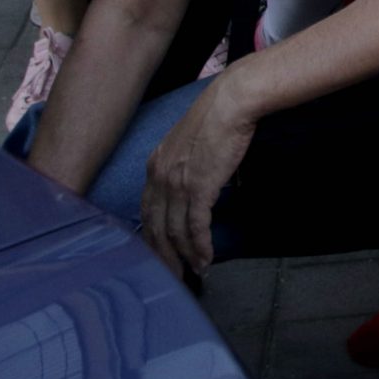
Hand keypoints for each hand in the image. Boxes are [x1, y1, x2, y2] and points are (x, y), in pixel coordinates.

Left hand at [141, 76, 256, 278]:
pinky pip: (195, 226)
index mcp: (155, 166)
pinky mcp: (198, 188)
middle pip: (154, 227)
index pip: (147, 211)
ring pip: (173, 232)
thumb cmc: (218, 116)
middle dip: (162, 255)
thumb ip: (185, 164)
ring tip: (193, 272)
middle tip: (172, 275)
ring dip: (183, 256)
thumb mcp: (190, 142)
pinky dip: (200, 246)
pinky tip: (205, 258)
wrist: (231, 102)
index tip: (160, 253)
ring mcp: (176, 184)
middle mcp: (159, 178)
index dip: (152, 236)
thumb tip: (199, 183)